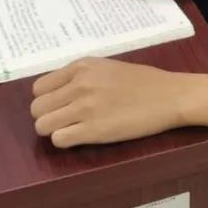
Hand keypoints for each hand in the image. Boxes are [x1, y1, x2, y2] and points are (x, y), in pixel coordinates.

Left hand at [31, 57, 181, 146]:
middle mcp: (79, 84)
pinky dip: (66, 142)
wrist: (170, 96)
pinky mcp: (94, 130)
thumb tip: (60, 91)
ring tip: (72, 130)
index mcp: (81, 66)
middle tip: (65, 121)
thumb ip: (82, 76)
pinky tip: (82, 137)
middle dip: (47, 117)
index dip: (47, 100)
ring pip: (42, 125)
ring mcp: (85, 108)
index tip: (60, 106)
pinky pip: (59, 140)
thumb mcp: (107, 67)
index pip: (39, 87)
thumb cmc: (144, 82)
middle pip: (37, 108)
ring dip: (53, 130)